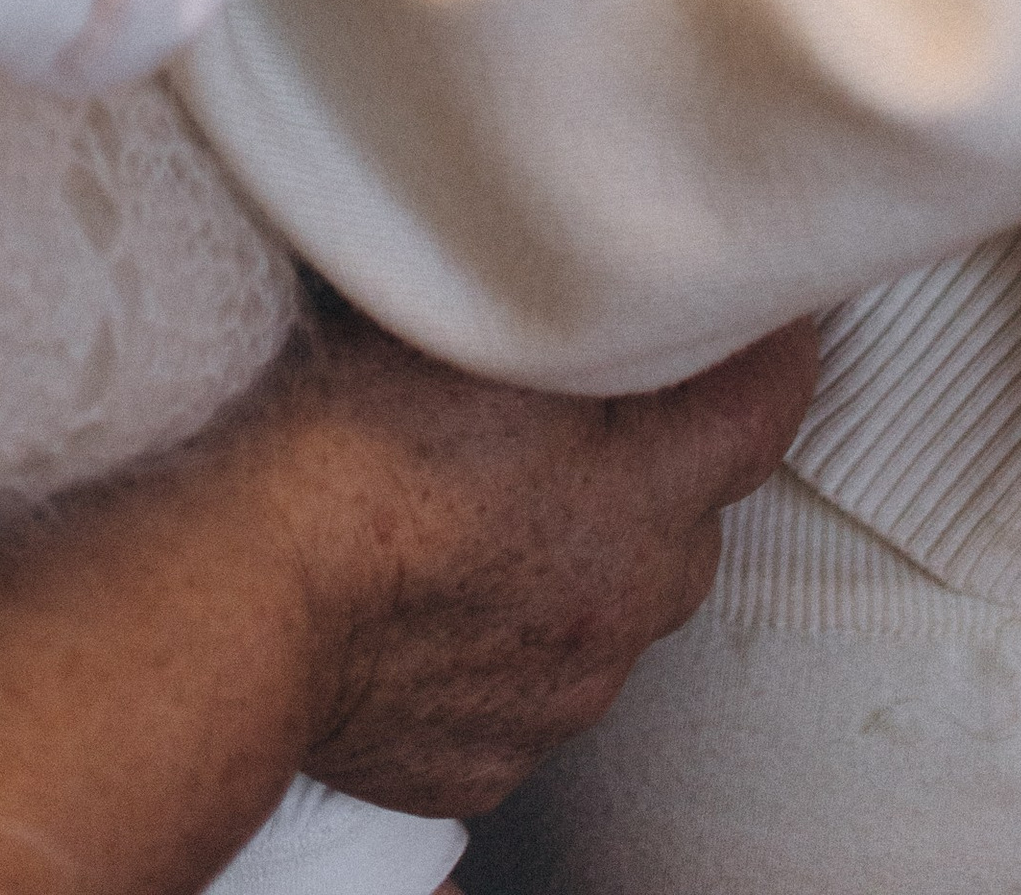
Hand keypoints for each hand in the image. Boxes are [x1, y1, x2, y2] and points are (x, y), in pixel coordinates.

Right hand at [278, 292, 816, 815]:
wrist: (243, 602)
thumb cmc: (338, 442)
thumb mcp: (466, 330)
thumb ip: (549, 305)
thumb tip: (592, 260)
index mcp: (638, 499)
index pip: (760, 415)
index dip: (776, 354)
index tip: (777, 310)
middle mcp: (620, 611)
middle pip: (686, 526)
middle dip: (663, 466)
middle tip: (596, 407)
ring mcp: (556, 701)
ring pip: (606, 614)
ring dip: (580, 561)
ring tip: (491, 508)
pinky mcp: (484, 761)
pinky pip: (522, 690)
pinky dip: (501, 642)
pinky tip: (434, 597)